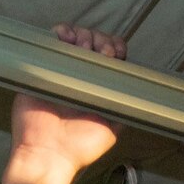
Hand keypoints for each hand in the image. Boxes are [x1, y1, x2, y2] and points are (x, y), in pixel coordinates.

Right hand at [9, 24, 127, 176]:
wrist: (48, 152)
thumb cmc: (79, 147)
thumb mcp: (111, 130)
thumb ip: (123, 109)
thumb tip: (139, 92)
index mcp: (98, 87)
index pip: (111, 58)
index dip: (116, 49)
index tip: (116, 54)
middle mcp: (80, 76)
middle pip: (95, 43)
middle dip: (101, 41)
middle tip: (101, 53)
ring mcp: (61, 70)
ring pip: (76, 38)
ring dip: (84, 36)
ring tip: (83, 48)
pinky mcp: (43, 66)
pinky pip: (53, 40)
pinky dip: (61, 32)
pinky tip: (67, 36)